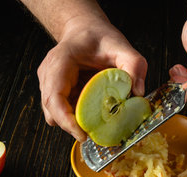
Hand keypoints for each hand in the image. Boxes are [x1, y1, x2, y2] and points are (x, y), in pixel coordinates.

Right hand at [37, 16, 146, 140]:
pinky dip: (75, 117)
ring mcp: (48, 83)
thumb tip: (137, 93)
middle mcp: (49, 73)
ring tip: (94, 122)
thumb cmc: (100, 38)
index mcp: (61, 61)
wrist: (86, 31)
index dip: (65, 119)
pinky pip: (61, 111)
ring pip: (53, 114)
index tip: (82, 134)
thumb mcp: (123, 48)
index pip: (54, 95)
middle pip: (51, 109)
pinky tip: (91, 114)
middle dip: (71, 126)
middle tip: (93, 135)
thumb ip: (134, 66)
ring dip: (72, 122)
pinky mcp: (55, 92)